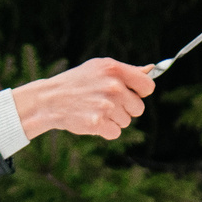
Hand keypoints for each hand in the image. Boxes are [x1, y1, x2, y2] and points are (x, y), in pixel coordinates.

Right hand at [13, 58, 154, 140]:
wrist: (50, 99)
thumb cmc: (77, 83)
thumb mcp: (99, 68)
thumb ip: (126, 71)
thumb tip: (151, 71)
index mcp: (114, 69)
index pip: (147, 86)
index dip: (141, 93)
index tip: (132, 94)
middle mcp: (112, 86)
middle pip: (138, 108)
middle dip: (125, 108)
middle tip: (106, 103)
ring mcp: (105, 105)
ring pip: (126, 121)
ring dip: (113, 119)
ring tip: (95, 109)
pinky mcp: (98, 123)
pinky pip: (116, 132)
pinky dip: (105, 130)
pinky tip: (92, 120)